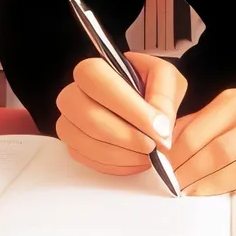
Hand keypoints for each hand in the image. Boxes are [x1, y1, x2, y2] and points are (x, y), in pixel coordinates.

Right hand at [54, 52, 187, 176]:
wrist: (145, 109)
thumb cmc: (151, 88)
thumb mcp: (166, 79)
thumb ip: (164, 96)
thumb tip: (159, 127)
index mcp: (93, 70)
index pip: (97, 80)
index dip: (128, 106)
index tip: (158, 128)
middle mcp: (73, 94)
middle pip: (90, 117)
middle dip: (128, 136)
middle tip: (154, 145)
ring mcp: (69, 122)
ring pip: (89, 143)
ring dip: (124, 154)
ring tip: (149, 155)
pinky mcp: (73, 147)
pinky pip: (90, 161)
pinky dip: (118, 165)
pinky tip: (136, 159)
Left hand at [167, 73, 235, 196]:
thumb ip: (208, 119)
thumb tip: (172, 139)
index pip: (195, 131)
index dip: (174, 153)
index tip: (160, 166)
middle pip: (212, 152)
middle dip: (186, 173)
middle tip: (170, 185)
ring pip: (234, 168)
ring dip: (206, 184)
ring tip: (189, 191)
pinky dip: (234, 187)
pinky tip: (219, 190)